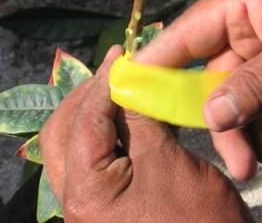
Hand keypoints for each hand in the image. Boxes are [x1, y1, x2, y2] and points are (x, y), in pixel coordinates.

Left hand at [39, 46, 252, 222]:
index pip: (82, 122)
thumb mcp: (169, 164)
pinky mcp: (111, 203)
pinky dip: (116, 132)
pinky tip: (139, 116)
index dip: (102, 83)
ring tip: (126, 87)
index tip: (122, 54)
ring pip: (80, 146)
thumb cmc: (197, 220)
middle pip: (64, 134)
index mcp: (85, 193)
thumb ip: (142, 120)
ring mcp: (94, 203)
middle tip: (116, 71)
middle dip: (88, 97)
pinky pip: (101, 159)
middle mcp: (78, 200)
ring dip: (100, 113)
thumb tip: (130, 82)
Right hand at [136, 0, 261, 180]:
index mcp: (249, 0)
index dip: (161, 64)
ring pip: (253, 99)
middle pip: (222, 80)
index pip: (190, 32)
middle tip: (243, 167)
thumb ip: (254, 85)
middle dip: (234, 124)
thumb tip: (208, 115)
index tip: (135, 98)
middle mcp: (257, 22)